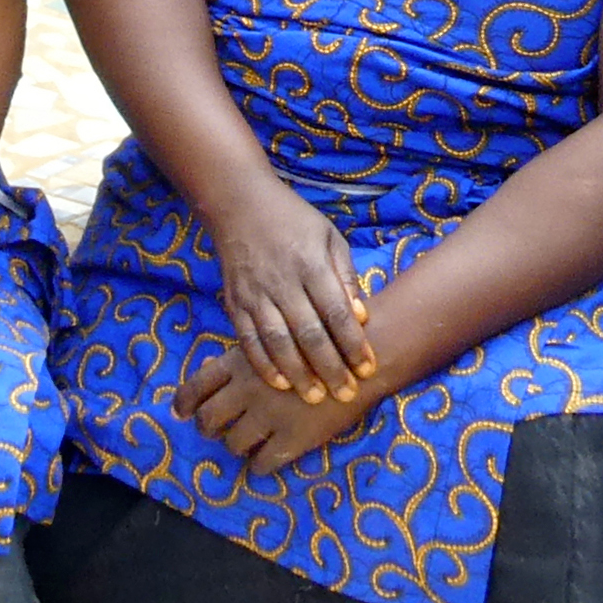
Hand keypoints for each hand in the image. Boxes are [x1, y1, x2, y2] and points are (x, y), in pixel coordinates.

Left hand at [177, 346, 378, 476]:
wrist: (365, 358)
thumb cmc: (322, 341)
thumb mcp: (276, 338)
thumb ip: (245, 355)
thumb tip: (211, 368)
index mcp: (242, 361)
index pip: (196, 386)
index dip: (185, 402)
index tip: (182, 413)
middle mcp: (249, 389)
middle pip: (209, 421)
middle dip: (209, 429)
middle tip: (218, 432)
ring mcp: (269, 416)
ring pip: (233, 445)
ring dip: (236, 446)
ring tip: (248, 442)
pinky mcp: (292, 440)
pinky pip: (261, 464)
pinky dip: (259, 465)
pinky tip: (268, 457)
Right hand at [211, 186, 372, 401]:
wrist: (239, 205)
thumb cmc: (294, 220)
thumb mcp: (329, 237)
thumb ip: (345, 276)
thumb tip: (361, 316)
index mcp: (311, 263)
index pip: (337, 311)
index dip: (353, 344)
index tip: (368, 368)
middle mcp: (282, 281)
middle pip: (309, 333)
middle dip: (330, 368)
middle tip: (346, 394)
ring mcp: (255, 294)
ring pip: (277, 342)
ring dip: (298, 374)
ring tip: (315, 398)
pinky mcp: (234, 302)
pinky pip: (247, 339)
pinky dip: (263, 364)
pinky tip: (280, 383)